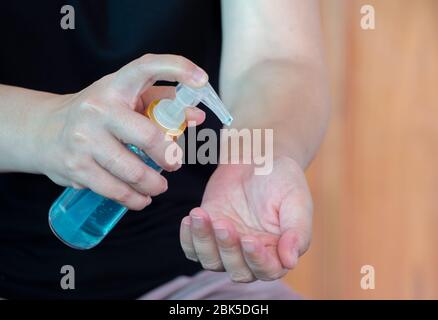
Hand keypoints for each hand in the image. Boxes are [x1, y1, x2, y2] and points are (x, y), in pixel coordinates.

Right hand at [35, 54, 206, 209]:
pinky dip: (135, 199)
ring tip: (158, 186)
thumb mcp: (125, 100)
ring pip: (135, 172)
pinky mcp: (76, 168)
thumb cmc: (97, 114)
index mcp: (116, 86)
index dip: (177, 68)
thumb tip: (196, 117)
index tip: (201, 80)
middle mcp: (98, 109)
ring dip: (154, 185)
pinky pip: (116, 191)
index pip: (147, 68)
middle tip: (174, 165)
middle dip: (170, 158)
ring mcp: (84, 139)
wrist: (44, 131)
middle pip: (150, 138)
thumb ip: (162, 104)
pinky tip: (141, 198)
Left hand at [180, 156, 312, 281]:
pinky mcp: (207, 233)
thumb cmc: (282, 179)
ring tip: (200, 215)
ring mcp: (227, 245)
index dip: (257, 260)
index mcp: (277, 251)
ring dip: (204, 242)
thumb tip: (290, 262)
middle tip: (222, 224)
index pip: (267, 270)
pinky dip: (188, 239)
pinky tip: (191, 218)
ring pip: (211, 262)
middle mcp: (251, 255)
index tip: (249, 239)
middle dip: (227, 249)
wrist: (257, 158)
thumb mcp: (297, 201)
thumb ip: (297, 232)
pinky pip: (192, 248)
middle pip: (237, 271)